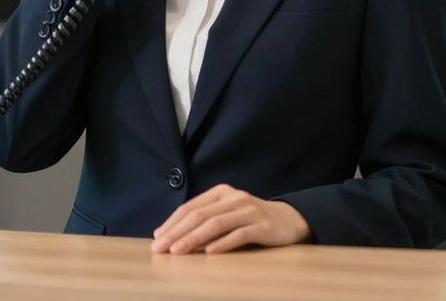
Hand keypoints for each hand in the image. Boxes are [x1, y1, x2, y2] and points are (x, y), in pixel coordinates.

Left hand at [150, 184, 311, 254]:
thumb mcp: (226, 213)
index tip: (156, 238)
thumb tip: (171, 235)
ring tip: (178, 251)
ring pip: (216, 224)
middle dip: (177, 232)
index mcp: (221, 192)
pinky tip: (210, 252)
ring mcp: (249, 211)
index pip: (191, 207)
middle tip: (161, 248)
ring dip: (194, 238)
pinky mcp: (263, 226)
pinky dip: (223, 243)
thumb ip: (204, 219)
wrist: (289, 219)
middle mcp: (234, 198)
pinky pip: (240, 234)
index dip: (172, 222)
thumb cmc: (250, 219)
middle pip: (200, 215)